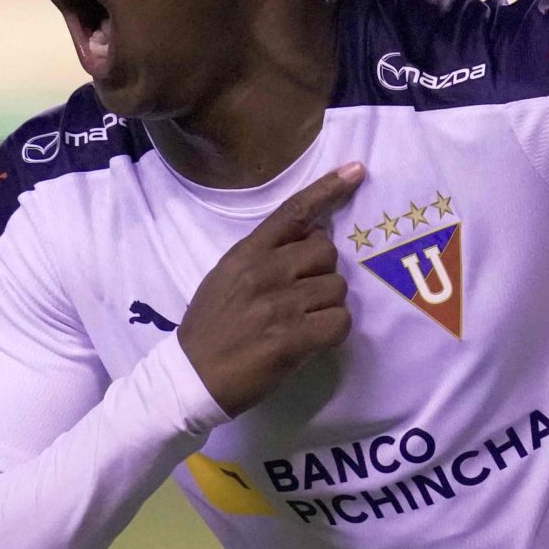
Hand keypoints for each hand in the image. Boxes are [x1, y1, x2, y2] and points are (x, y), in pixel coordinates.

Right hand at [179, 162, 364, 415]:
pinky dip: (333, 332)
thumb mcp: (226, 277)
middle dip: (323, 272)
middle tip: (302, 296)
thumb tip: (308, 240)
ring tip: (301, 322)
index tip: (357, 170)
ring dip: (327, 306)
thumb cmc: (210, 328)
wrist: (191, 378)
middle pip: (327, 251)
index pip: (293, 212)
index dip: (328, 189)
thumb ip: (263, 257)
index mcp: (247, 253)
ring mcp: (279, 304)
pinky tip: (312, 341)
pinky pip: (339, 322)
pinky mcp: (292, 338)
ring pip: (337, 288)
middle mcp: (265, 272)